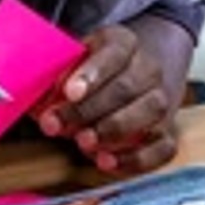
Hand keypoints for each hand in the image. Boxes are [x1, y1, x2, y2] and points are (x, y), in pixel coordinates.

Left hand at [39, 19, 184, 174]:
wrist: (143, 67)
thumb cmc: (97, 69)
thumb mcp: (75, 58)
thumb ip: (56, 77)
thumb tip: (36, 103)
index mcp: (124, 43)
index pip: (113, 53)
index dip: (92, 73)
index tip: (70, 92)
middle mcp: (148, 68)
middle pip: (126, 87)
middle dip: (89, 111)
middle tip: (59, 125)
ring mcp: (162, 99)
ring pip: (150, 112)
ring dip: (114, 131)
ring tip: (83, 143)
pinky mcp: (168, 130)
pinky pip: (163, 147)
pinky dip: (137, 159)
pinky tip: (107, 162)